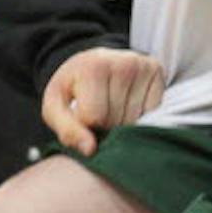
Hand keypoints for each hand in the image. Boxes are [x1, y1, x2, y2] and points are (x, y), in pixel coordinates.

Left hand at [41, 47, 163, 154]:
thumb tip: (90, 150)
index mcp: (93, 68)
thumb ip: (66, 130)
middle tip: (98, 112)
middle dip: (105, 126)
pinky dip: (141, 116)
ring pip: (136, 119)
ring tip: (112, 108)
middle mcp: (122, 63)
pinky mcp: (156, 70)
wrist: (90, 62)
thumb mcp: (55, 106)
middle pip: (117, 120)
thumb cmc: (73, 89)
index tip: (82, 115)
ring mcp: (142, 66)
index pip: (95, 118)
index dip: (86, 126)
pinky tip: (128, 105)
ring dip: (123, 124)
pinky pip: (154, 112)